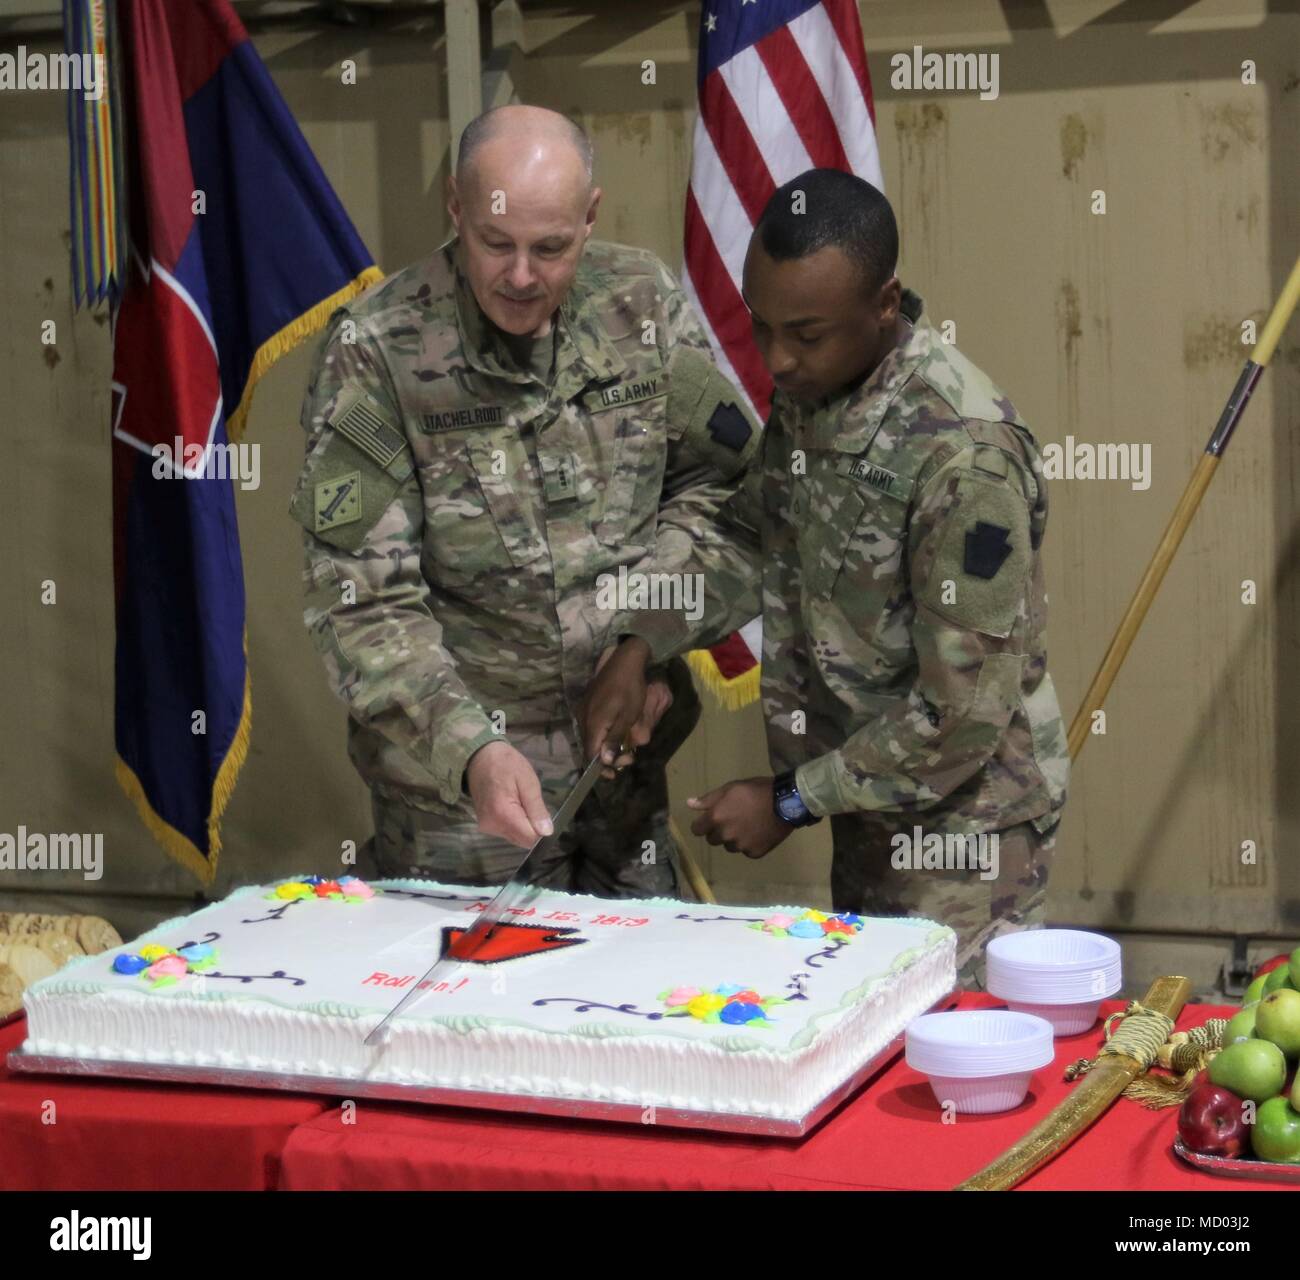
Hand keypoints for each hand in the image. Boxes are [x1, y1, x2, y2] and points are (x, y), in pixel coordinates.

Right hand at [466, 740, 552, 848]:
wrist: (479, 756)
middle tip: (526, 801)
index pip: (530, 839)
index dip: (540, 828)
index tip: (538, 810)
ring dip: (522, 823)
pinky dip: (513, 821)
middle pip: (522, 840)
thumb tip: (547, 832)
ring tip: (517, 799)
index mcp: (503, 815)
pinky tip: (510, 803)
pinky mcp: (484, 825)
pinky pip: (507, 831)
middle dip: (530, 825)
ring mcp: (486, 827)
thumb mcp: (528, 781)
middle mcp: (492, 826)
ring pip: (516, 836)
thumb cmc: (506, 764)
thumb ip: (537, 809)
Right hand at [580, 637, 652, 775]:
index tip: (614, 774)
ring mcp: (584, 710)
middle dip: (608, 758)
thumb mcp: (628, 717)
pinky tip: (617, 733)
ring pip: (592, 737)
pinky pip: (593, 727)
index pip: (590, 754)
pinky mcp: (588, 705)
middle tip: (629, 757)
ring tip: (627, 747)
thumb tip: (604, 761)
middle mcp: (583, 719)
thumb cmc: (630, 688)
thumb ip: (615, 740)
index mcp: (593, 723)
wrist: (625, 660)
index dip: (601, 768)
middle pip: (590, 747)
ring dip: (607, 746)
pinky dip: (604, 734)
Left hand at [686, 777, 793, 858]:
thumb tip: (689, 804)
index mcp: (716, 818)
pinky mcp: (754, 853)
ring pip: (729, 846)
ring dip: (733, 838)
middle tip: (733, 819)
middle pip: (712, 839)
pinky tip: (758, 832)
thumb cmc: (756, 791)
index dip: (702, 824)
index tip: (709, 820)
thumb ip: (708, 799)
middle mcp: (725, 835)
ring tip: (747, 825)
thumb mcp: (731, 788)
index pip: (697, 830)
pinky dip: (749, 843)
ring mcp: (740, 846)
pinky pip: (745, 851)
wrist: (785, 803)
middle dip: (718, 831)